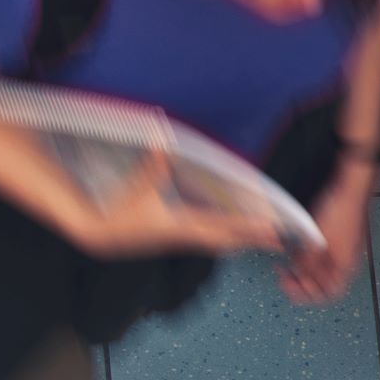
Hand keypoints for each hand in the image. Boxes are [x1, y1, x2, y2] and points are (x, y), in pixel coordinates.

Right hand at [75, 153, 288, 259]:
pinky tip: (228, 237)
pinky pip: (206, 241)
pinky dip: (223, 239)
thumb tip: (160, 136)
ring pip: (217, 243)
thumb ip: (152, 163)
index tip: (271, 228)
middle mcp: (184, 235)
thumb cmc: (118, 211)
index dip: (247, 227)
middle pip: (226, 241)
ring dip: (240, 241)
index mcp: (180, 224)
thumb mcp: (136, 187)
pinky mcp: (173, 239)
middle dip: (252, 240)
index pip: (222, 226)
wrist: (100, 234)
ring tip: (261, 240)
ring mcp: (179, 240)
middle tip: (280, 240)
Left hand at [283, 162, 373, 303]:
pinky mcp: (334, 239)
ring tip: (284, 265)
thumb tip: (298, 276)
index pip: (329, 292)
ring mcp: (339, 249)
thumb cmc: (340, 212)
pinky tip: (291, 250)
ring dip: (300, 270)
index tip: (288, 286)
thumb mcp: (319, 240)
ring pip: (318, 269)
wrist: (350, 189)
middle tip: (282, 276)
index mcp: (345, 265)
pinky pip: (318, 255)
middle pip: (322, 283)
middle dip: (301, 282)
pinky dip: (304, 256)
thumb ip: (308, 262)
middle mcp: (344, 260)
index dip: (308, 294)